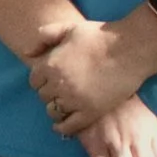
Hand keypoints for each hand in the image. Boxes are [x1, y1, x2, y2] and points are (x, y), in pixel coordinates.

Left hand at [28, 15, 156, 136]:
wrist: (130, 48)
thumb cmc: (99, 36)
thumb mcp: (68, 28)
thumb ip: (45, 37)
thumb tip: (27, 52)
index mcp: (50, 64)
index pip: (34, 81)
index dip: (42, 80)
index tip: (50, 80)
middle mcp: (59, 84)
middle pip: (43, 96)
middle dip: (50, 93)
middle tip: (60, 91)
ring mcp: (74, 100)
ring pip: (53, 111)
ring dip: (56, 108)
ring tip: (64, 105)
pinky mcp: (91, 111)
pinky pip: (69, 126)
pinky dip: (63, 128)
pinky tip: (62, 126)